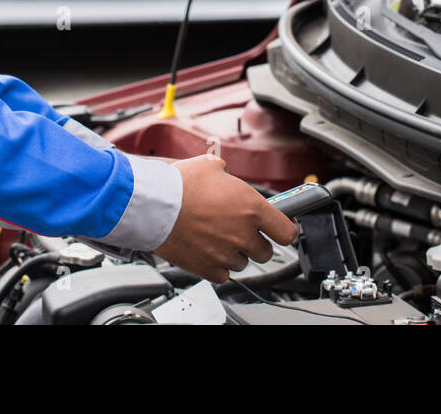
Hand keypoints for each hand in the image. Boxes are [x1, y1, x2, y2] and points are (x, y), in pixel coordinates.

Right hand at [152, 155, 299, 283]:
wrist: (154, 206)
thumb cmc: (179, 185)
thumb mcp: (210, 166)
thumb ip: (227, 174)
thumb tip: (225, 174)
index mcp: (251, 207)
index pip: (286, 231)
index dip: (287, 230)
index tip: (284, 229)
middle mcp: (243, 234)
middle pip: (265, 251)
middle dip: (257, 241)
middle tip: (242, 231)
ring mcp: (226, 254)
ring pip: (243, 263)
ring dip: (236, 253)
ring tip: (218, 238)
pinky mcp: (208, 268)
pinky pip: (223, 274)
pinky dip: (219, 265)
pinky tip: (208, 251)